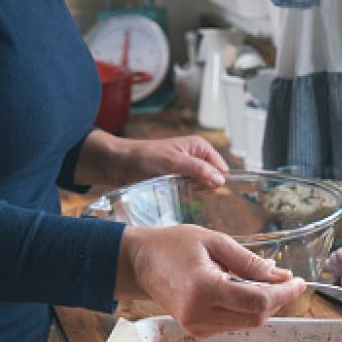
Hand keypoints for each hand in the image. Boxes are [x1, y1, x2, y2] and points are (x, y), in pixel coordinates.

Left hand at [74, 131, 229, 187]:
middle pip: (213, 180)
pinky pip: (192, 193)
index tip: (197, 182)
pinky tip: (171, 189)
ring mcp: (189, 171)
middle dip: (200, 186)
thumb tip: (221, 180)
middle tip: (180, 182)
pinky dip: (183, 194)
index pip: (221, 168)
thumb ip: (198, 170)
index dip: (213, 179)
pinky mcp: (181, 182)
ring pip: (203, 189)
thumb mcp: (173, 162)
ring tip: (172, 184)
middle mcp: (197, 158)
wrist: (120, 164)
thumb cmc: (144, 157)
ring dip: (190, 191)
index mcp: (200, 147)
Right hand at [115, 225, 306, 336]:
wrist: (140, 263)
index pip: (257, 301)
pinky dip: (245, 310)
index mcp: (203, 288)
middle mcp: (199, 314)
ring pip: (247, 324)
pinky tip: (243, 290)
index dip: (284, 294)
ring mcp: (196, 326)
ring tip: (264, 280)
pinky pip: (233, 324)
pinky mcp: (196, 331)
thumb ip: (249, 261)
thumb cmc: (174, 245)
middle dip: (277, 300)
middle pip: (256, 318)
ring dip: (263, 305)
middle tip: (286, 280)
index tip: (299, 282)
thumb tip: (281, 276)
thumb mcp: (215, 242)